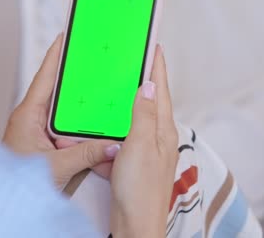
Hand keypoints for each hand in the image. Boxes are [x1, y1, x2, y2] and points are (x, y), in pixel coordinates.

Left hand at [3, 34, 120, 188]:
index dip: (56, 55)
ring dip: (75, 103)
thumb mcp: (56, 166)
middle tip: (87, 59)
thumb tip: (111, 145)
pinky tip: (88, 125)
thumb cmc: (14, 181)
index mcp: (28, 115)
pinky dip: (74, 124)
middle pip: (54, 89)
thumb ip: (85, 154)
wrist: (2, 200)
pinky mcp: (40, 143)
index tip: (66, 36)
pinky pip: (60, 127)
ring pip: (59, 110)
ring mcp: (34, 131)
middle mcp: (30, 119)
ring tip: (95, 90)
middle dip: (71, 75)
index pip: (45, 77)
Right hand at [110, 45, 178, 237]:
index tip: (153, 44)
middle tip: (132, 59)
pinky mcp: (131, 162)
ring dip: (122, 103)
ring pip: (132, 119)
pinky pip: (120, 138)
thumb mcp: (140, 146)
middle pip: (148, 100)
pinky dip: (110, 129)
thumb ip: (142, 115)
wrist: (135, 225)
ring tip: (114, 86)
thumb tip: (146, 86)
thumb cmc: (140, 191)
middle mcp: (157, 137)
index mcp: (162, 129)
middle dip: (140, 79)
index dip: (156, 65)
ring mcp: (144, 150)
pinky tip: (100, 126)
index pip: (160, 89)